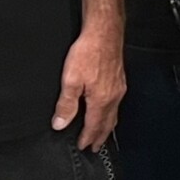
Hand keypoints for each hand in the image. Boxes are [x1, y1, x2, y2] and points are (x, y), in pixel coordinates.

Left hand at [53, 23, 126, 149]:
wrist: (105, 33)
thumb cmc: (89, 52)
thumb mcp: (70, 80)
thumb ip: (66, 104)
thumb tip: (60, 123)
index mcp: (101, 100)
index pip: (94, 126)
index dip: (87, 138)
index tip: (83, 147)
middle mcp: (113, 97)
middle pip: (107, 123)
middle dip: (100, 137)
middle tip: (95, 147)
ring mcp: (118, 88)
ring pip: (114, 114)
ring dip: (107, 126)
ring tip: (102, 133)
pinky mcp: (119, 79)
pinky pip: (116, 103)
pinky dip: (111, 113)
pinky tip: (107, 109)